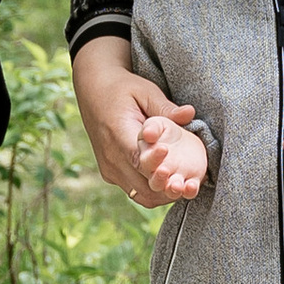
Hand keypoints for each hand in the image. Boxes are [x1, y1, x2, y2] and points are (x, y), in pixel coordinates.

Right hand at [72, 34, 200, 210]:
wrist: (94, 91)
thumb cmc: (123, 89)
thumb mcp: (144, 91)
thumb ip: (165, 107)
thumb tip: (190, 113)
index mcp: (117, 135)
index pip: (138, 159)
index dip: (159, 165)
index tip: (179, 163)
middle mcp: (111, 157)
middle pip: (141, 185)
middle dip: (165, 187)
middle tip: (189, 183)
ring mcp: (109, 168)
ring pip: (139, 194)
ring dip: (161, 194)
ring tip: (183, 187)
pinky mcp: (110, 173)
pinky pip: (133, 191)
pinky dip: (152, 192)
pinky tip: (169, 185)